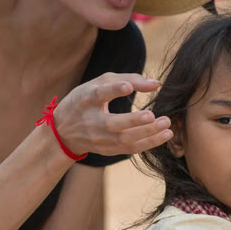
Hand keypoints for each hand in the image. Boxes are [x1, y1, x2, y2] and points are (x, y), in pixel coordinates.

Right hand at [52, 73, 171, 156]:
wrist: (63, 131)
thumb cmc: (87, 99)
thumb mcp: (101, 83)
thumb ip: (129, 79)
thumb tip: (156, 84)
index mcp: (86, 99)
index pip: (99, 94)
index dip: (113, 90)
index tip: (127, 87)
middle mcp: (91, 121)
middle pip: (112, 124)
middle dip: (133, 121)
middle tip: (152, 115)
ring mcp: (99, 138)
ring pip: (124, 140)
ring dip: (148, 134)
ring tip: (166, 124)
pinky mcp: (107, 150)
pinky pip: (130, 149)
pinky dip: (149, 143)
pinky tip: (165, 135)